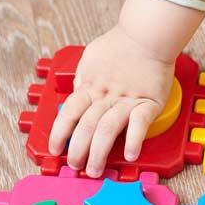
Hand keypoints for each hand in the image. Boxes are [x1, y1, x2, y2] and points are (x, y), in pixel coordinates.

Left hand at [48, 0, 204, 176]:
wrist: (147, 34)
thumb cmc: (120, 45)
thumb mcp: (90, 59)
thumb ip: (83, 81)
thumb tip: (76, 96)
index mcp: (90, 86)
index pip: (68, 113)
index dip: (59, 133)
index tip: (55, 149)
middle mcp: (106, 96)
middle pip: (85, 127)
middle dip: (77, 150)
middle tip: (75, 166)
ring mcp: (127, 100)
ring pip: (107, 130)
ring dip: (98, 153)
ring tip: (95, 170)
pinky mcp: (149, 102)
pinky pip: (139, 124)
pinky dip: (133, 140)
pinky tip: (130, 154)